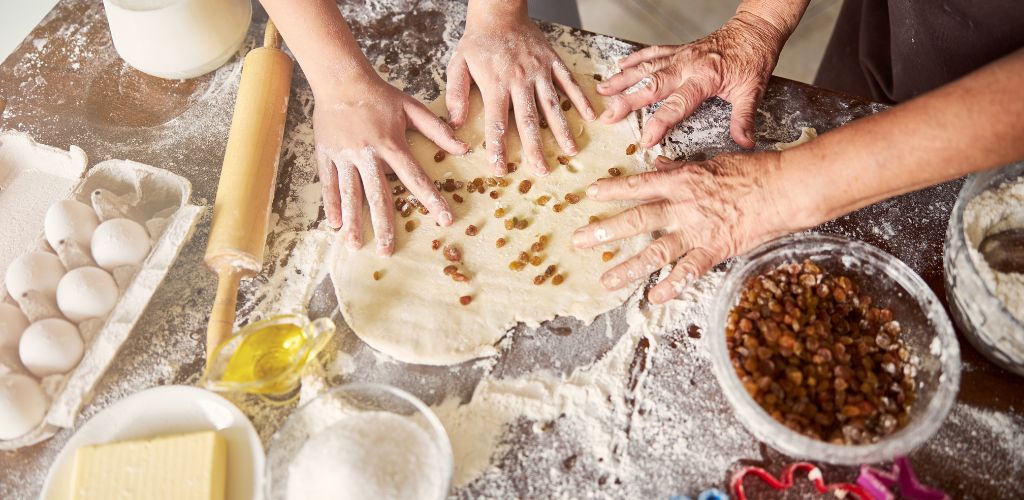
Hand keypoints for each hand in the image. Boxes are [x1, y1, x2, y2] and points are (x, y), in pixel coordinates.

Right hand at [314, 74, 467, 254]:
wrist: (340, 79)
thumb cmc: (380, 95)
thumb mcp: (412, 108)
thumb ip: (437, 130)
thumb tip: (464, 148)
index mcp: (391, 144)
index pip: (414, 178)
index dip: (431, 199)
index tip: (444, 219)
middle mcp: (367, 154)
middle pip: (378, 195)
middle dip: (383, 224)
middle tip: (387, 251)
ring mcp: (345, 156)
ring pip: (350, 193)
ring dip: (354, 221)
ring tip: (356, 244)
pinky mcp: (326, 154)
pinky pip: (328, 183)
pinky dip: (331, 204)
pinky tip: (335, 224)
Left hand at [446, 1, 595, 175]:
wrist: (499, 12)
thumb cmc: (478, 41)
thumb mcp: (458, 64)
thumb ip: (456, 94)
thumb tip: (454, 123)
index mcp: (495, 84)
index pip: (497, 122)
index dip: (498, 147)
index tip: (501, 168)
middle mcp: (520, 80)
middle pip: (529, 120)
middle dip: (535, 148)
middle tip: (542, 170)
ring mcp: (539, 71)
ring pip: (552, 105)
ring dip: (562, 130)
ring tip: (570, 151)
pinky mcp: (552, 61)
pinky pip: (568, 82)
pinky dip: (580, 99)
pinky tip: (590, 116)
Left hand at [572, 153, 799, 303]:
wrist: (784, 189)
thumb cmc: (753, 171)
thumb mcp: (712, 161)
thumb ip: (682, 166)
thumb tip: (658, 164)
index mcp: (682, 181)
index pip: (639, 185)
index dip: (612, 190)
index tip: (589, 195)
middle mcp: (683, 207)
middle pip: (636, 220)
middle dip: (604, 231)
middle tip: (579, 241)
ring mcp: (697, 231)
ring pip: (655, 252)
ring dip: (628, 268)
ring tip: (606, 280)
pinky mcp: (714, 250)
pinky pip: (687, 272)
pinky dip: (670, 286)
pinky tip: (653, 297)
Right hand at [597, 12, 786, 148]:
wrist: (754, 31)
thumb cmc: (753, 60)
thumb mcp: (753, 91)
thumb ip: (744, 118)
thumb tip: (745, 143)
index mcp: (705, 78)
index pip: (677, 105)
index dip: (659, 123)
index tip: (645, 140)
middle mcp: (687, 65)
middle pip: (652, 86)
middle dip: (627, 101)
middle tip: (608, 116)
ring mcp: (680, 55)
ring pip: (645, 68)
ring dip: (622, 79)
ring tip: (601, 90)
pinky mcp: (679, 49)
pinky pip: (652, 53)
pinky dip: (634, 59)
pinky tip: (619, 66)